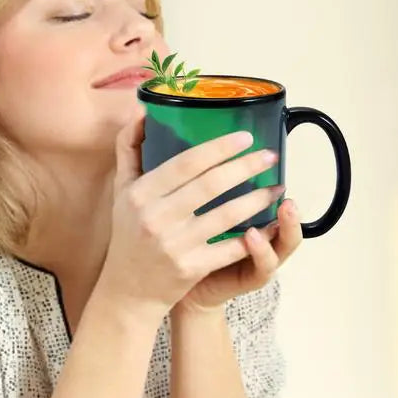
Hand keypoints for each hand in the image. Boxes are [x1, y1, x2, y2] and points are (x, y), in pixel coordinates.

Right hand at [95, 105, 284, 324]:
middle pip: (211, 185)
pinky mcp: (190, 269)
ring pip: (227, 215)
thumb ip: (128, 147)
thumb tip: (142, 108)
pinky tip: (271, 223)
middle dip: (246, 167)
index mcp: (140, 194)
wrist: (127, 289)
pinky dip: (254, 235)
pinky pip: (230, 248)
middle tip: (270, 156)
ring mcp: (174, 245)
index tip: (246, 137)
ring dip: (258, 199)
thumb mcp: (121, 189)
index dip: (219, 148)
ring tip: (276, 187)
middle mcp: (156, 218)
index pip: (186, 163)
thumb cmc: (128, 231)